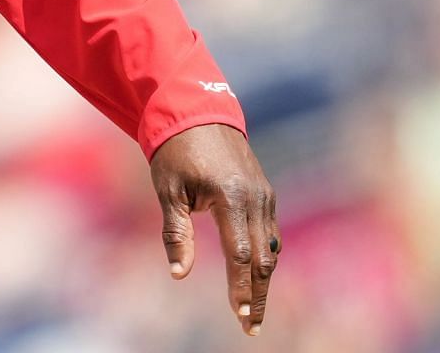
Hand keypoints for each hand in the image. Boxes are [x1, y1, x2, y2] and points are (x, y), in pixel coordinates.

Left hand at [149, 123, 278, 336]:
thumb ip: (176, 233)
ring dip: (263, 280)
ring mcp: (264, 195)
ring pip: (271, 248)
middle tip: (251, 326)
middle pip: (263, 258)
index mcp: (230, 197)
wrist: (197, 112)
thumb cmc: (175, 152)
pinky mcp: (266, 193)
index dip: (241, 288)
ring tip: (252, 309)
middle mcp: (255, 198)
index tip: (239, 316)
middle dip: (257, 294)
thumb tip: (179, 275)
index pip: (241, 255)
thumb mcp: (168, 191)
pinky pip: (270, 232)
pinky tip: (256, 275)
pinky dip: (265, 256)